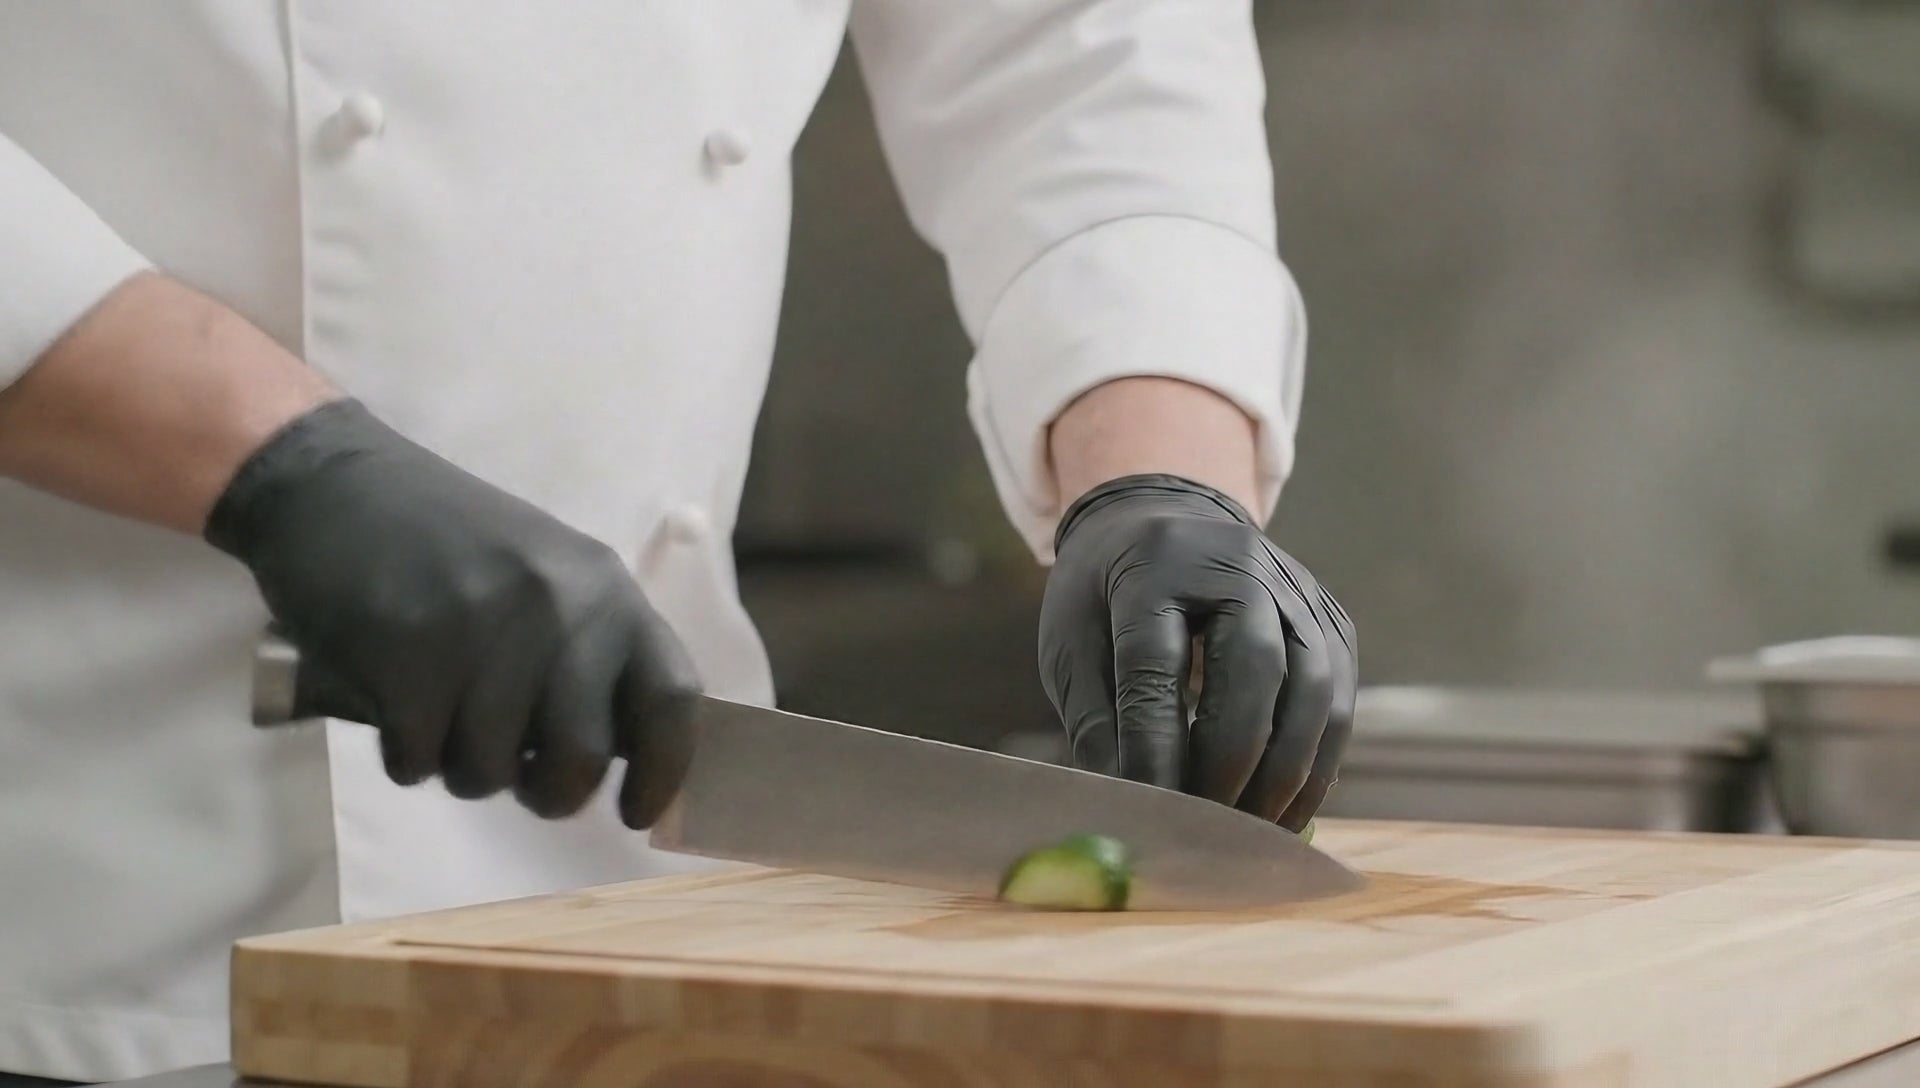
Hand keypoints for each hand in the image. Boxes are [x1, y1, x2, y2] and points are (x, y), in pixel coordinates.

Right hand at [205, 399, 701, 827]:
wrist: (336, 484)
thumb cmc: (451, 543)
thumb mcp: (551, 578)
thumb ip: (595, 655)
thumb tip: (638, 766)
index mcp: (606, 589)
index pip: (673, 698)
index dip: (667, 772)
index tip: (637, 813)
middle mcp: (558, 608)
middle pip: (582, 759)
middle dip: (549, 792)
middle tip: (519, 777)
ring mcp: (482, 630)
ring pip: (490, 772)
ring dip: (463, 768)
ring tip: (444, 716)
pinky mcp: (406, 656)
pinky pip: (419, 762)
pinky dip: (405, 755)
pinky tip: (395, 708)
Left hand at [1038, 473, 1355, 830]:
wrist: (1161, 522)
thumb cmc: (1105, 597)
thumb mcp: (1072, 646)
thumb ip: (1098, 723)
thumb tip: (1132, 808)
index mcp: (1155, 564)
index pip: (1157, 662)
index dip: (1154, 743)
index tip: (1150, 809)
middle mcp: (1238, 562)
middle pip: (1254, 667)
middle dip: (1234, 760)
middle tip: (1210, 827)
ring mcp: (1296, 586)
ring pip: (1313, 687)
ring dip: (1287, 773)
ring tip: (1251, 831)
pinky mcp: (1331, 617)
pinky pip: (1338, 697)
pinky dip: (1317, 763)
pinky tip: (1286, 807)